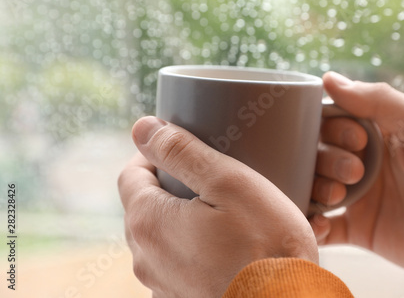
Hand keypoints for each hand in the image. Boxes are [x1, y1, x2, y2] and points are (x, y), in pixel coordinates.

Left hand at [118, 117, 317, 296]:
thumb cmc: (267, 246)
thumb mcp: (229, 183)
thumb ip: (181, 152)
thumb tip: (142, 127)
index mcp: (149, 223)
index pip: (131, 176)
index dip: (152, 155)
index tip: (179, 148)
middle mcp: (145, 258)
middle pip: (145, 207)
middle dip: (169, 186)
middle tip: (207, 176)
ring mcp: (163, 285)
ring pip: (162, 237)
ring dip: (182, 218)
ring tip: (221, 210)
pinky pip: (179, 263)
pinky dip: (194, 247)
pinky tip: (227, 246)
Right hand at [310, 72, 403, 280]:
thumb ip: (377, 99)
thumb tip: (328, 78)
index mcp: (375, 133)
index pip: (331, 120)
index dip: (332, 127)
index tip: (358, 140)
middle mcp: (360, 162)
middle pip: (317, 153)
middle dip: (327, 160)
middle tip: (355, 173)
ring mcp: (357, 196)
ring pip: (314, 187)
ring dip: (316, 189)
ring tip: (339, 198)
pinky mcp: (357, 229)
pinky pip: (322, 227)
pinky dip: (313, 225)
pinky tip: (322, 223)